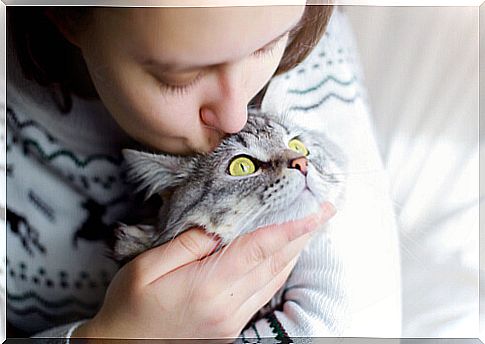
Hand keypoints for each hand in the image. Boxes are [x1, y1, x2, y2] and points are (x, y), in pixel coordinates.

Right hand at [73, 202, 335, 340]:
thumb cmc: (129, 307)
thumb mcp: (147, 267)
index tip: (317, 211)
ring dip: (295, 254)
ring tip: (309, 230)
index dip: (293, 228)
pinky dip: (278, 273)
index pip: (262, 248)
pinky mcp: (230, 328)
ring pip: (275, 281)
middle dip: (304, 236)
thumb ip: (187, 243)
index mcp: (210, 285)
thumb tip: (218, 223)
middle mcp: (229, 304)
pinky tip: (282, 260)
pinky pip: (263, 295)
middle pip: (277, 264)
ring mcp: (232, 319)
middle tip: (324, 213)